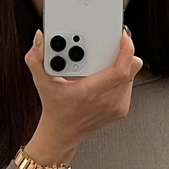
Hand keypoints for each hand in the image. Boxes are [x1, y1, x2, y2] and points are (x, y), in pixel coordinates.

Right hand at [23, 27, 142, 164]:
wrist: (63, 132)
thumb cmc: (55, 107)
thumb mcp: (42, 82)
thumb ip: (35, 58)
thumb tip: (40, 38)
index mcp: (89, 92)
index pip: (119, 70)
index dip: (126, 50)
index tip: (122, 36)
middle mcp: (106, 100)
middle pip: (132, 68)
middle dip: (125, 52)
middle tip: (112, 46)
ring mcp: (116, 106)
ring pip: (133, 74)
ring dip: (123, 63)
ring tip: (105, 62)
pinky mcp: (121, 109)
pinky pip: (130, 84)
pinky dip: (123, 76)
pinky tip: (107, 76)